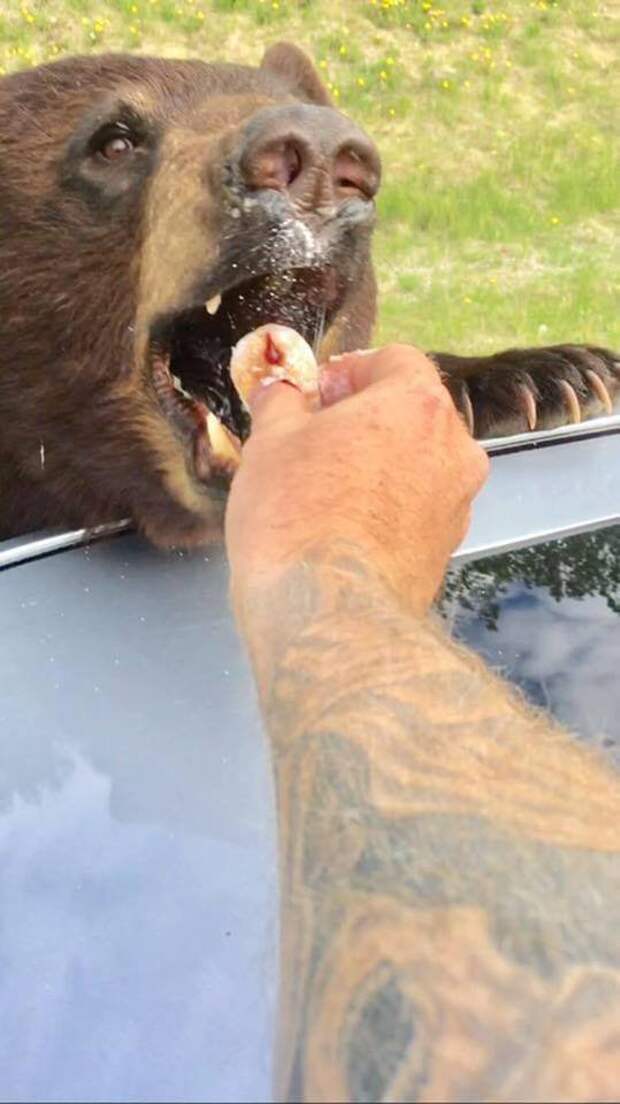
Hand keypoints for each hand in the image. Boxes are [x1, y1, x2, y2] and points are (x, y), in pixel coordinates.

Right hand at [225, 344, 488, 615]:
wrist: (329, 612)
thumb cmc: (297, 515)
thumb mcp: (271, 442)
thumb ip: (281, 403)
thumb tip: (281, 391)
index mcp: (418, 404)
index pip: (395, 361)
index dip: (350, 371)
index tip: (317, 393)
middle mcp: (454, 449)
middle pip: (412, 413)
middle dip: (366, 418)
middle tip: (315, 437)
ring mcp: (457, 504)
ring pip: (417, 464)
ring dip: (378, 464)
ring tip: (324, 487)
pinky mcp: (447, 550)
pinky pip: (416, 509)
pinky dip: (387, 506)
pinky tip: (344, 526)